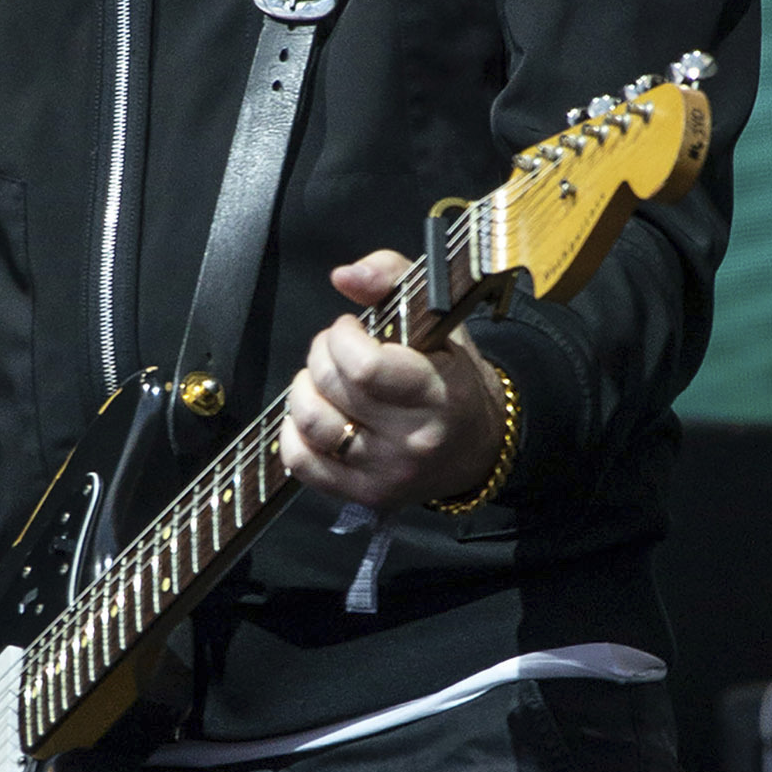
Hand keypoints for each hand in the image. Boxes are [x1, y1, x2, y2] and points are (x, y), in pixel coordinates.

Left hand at [276, 249, 503, 508]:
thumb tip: (344, 276)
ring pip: (312, 423)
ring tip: (324, 380)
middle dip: (321, 355)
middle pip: (332, 388)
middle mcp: (414, 440)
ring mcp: (387, 473)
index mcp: (437, 393)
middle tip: (336, 350)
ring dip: (304, 390)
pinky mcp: (365, 495)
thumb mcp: (435, 318)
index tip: (350, 328)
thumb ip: (392, 277)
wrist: (476, 446)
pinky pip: (302, 463)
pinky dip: (294, 432)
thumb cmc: (449, 373)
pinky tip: (317, 414)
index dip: (341, 337)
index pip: (364, 368)